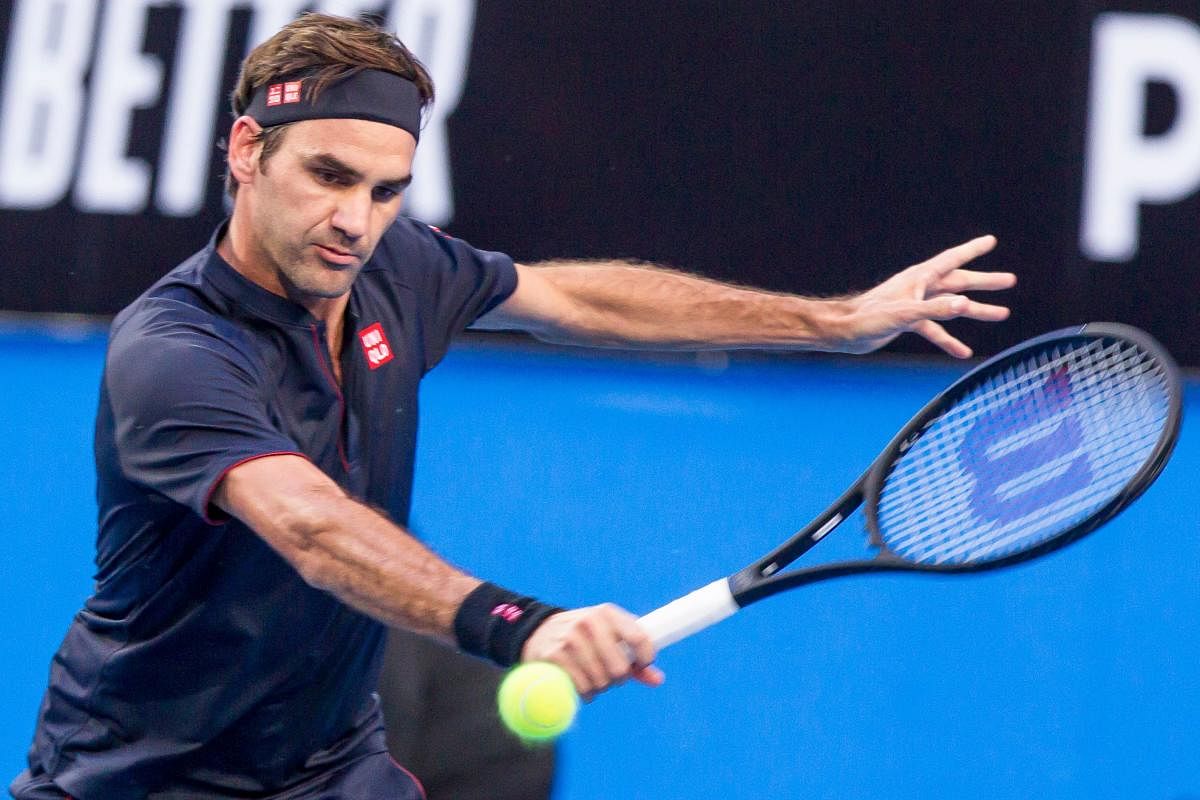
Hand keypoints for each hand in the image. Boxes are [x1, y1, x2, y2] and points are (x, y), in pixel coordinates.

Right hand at [521, 604, 664, 698]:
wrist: (538, 632)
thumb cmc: (585, 637)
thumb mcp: (609, 636)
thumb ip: (635, 659)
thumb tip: (658, 680)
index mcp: (607, 613)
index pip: (639, 638)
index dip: (646, 658)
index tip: (641, 664)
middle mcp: (589, 622)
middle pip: (620, 668)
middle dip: (618, 678)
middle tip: (610, 674)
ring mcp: (570, 638)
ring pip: (601, 681)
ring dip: (599, 687)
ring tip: (591, 677)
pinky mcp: (554, 655)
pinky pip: (582, 688)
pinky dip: (585, 693)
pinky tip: (579, 683)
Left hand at [838, 235, 1014, 357]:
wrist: (844, 332)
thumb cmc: (868, 318)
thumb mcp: (905, 314)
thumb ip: (935, 309)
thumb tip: (964, 304)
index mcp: (919, 278)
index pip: (951, 260)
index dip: (972, 250)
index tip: (991, 241)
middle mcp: (919, 288)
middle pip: (958, 282)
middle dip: (984, 282)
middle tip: (1009, 281)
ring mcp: (915, 305)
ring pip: (951, 306)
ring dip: (975, 311)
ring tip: (1001, 314)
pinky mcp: (908, 322)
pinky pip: (935, 330)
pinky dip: (949, 340)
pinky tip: (963, 351)